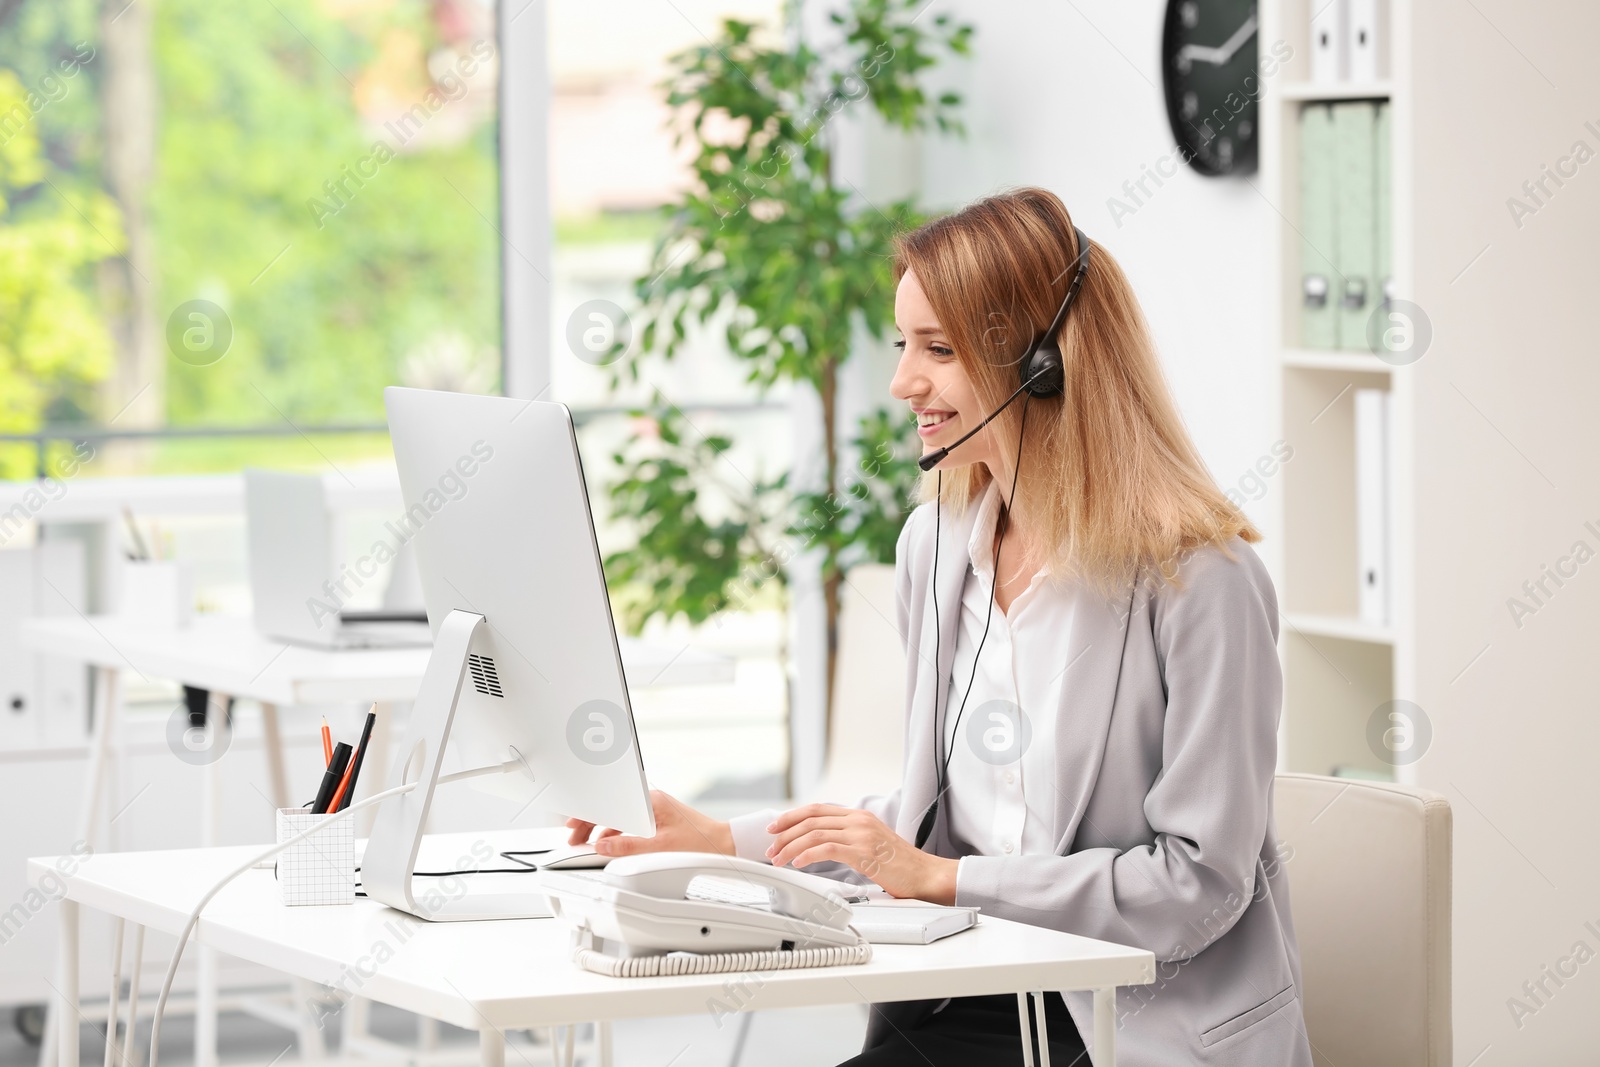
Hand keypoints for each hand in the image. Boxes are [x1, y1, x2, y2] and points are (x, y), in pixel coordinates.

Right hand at [565, 789, 733, 857]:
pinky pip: (628, 823)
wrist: (723, 844)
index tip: (573, 822)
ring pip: (618, 816)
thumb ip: (629, 846)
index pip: (611, 803)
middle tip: (573, 835)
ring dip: (602, 829)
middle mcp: (650, 801)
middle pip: (611, 808)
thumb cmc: (700, 842)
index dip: (589, 813)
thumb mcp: (660, 847)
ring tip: (585, 842)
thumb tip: (603, 846)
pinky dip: (615, 833)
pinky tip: (607, 844)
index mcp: (649, 801)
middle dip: (590, 821)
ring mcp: (653, 809)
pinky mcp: (657, 819)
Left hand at [765, 804, 958, 904]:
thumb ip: (849, 839)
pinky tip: (797, 863)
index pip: (817, 809)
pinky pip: (826, 848)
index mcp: (859, 816)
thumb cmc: (900, 865)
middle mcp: (858, 820)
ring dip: (790, 846)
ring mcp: (861, 834)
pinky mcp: (863, 852)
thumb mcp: (871, 844)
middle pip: (811, 818)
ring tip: (778, 859)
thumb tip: (821, 846)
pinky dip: (806, 855)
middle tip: (770, 846)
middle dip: (784, 832)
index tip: (775, 827)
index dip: (792, 817)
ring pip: (814, 833)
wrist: (925, 875)